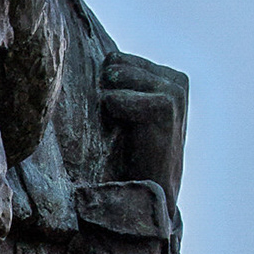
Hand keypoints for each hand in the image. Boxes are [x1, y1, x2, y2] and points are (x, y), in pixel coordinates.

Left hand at [101, 52, 187, 195]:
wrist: (149, 195)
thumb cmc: (129, 156)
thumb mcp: (125, 114)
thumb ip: (115, 86)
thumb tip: (78, 58)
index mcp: (167, 77)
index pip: (116, 59)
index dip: (103, 86)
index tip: (110, 114)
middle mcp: (175, 80)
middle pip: (115, 62)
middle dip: (104, 89)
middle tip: (114, 122)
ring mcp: (174, 92)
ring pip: (118, 73)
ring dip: (108, 101)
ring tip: (120, 128)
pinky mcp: (166, 107)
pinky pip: (119, 95)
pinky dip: (113, 109)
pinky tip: (121, 128)